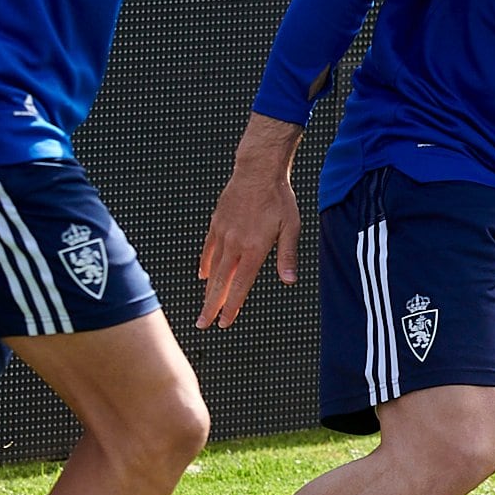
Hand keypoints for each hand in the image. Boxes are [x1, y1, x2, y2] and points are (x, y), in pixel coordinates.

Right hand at [199, 154, 297, 329]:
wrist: (258, 170)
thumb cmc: (279, 198)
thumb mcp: (291, 227)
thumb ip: (287, 255)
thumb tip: (289, 280)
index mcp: (254, 248)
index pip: (240, 285)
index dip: (232, 306)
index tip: (224, 322)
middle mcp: (235, 244)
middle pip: (221, 282)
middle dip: (211, 305)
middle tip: (203, 324)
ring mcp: (223, 234)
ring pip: (213, 269)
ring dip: (208, 290)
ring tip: (203, 307)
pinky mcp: (216, 223)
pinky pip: (208, 249)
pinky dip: (206, 264)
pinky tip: (204, 275)